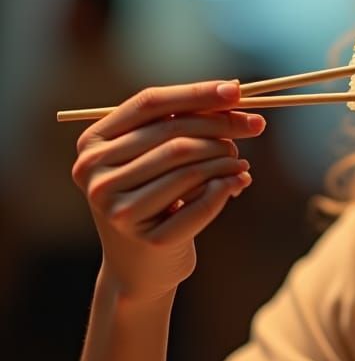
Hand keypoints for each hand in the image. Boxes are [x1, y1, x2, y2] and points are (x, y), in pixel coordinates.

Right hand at [71, 80, 263, 302]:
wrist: (140, 270)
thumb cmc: (155, 201)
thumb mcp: (156, 159)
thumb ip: (182, 126)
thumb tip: (234, 93)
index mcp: (93, 144)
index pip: (149, 104)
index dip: (196, 93)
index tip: (237, 90)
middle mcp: (95, 174)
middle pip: (173, 135)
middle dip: (222, 127)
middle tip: (255, 126)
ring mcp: (117, 209)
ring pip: (189, 166)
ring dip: (227, 159)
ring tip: (242, 162)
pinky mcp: (147, 239)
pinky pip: (202, 202)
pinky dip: (227, 187)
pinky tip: (240, 182)